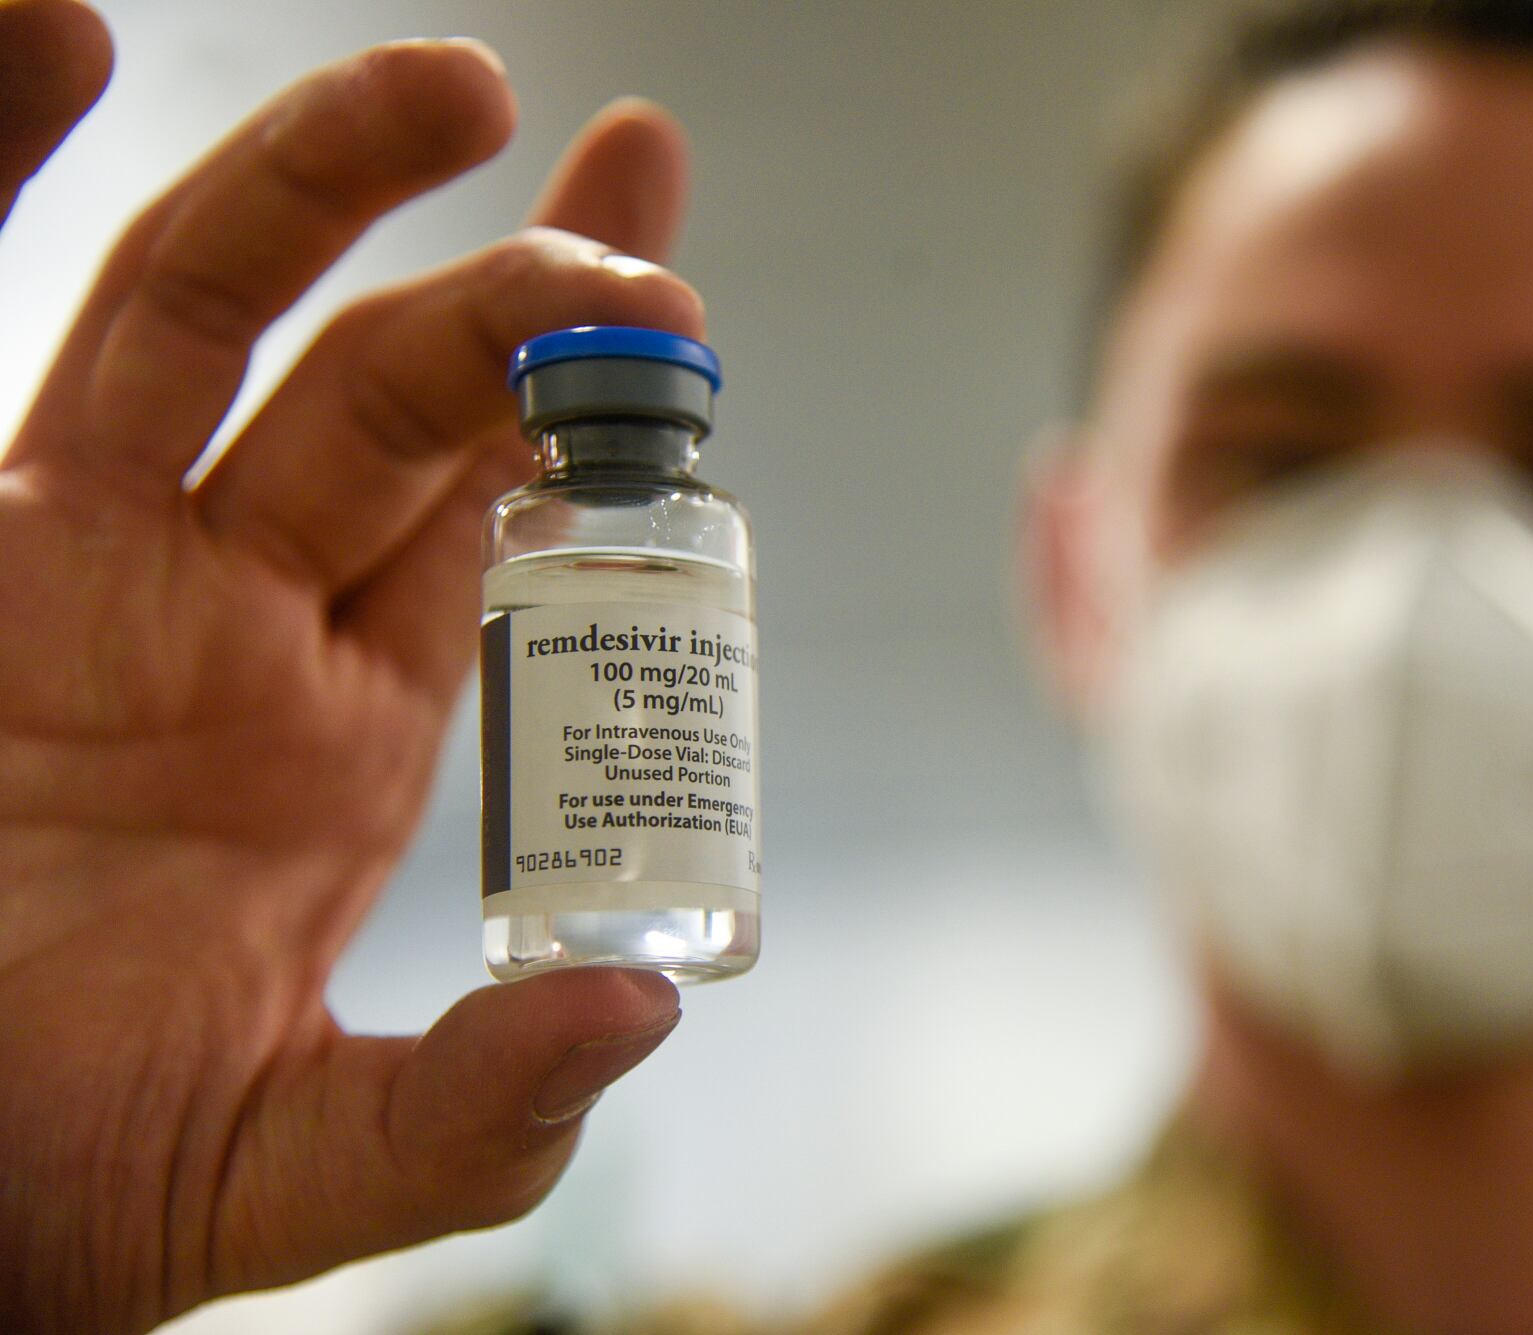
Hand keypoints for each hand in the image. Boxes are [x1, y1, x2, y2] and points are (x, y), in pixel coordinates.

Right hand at [0, 4, 700, 1328]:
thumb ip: (472, 1112)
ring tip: (466, 83)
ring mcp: (81, 558)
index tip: (692, 297)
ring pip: (218, 317)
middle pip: (399, 394)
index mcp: (344, 733)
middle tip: (648, 244)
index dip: (598, 410)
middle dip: (526, 300)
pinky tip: (62, 29)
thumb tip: (645, 1017)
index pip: (501, 519)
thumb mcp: (295, 1164)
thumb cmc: (59, 1179)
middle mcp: (230, 617)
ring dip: (330, 184)